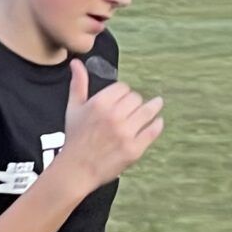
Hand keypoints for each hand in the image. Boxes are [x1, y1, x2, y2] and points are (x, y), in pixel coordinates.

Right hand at [55, 56, 163, 190]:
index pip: (123, 88)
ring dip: (153, 107)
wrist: (77, 169)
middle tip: (134, 107)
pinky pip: (152, 131)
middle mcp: (114, 116)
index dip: (124, 93)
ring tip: (157, 104)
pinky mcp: (134, 149)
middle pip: (136, 98)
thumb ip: (78, 84)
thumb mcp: (73, 108)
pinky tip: (158, 122)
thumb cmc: (75, 138)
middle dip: (135, 101)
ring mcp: (126, 133)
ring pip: (147, 111)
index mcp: (99, 103)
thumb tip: (76, 63)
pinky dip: (157, 125)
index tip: (123, 99)